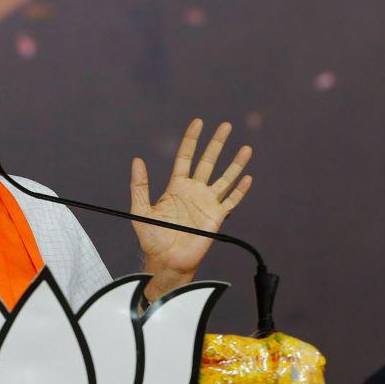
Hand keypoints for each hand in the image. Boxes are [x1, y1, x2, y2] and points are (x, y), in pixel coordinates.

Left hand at [132, 119, 251, 300]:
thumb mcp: (141, 210)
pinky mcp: (217, 217)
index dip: (191, 139)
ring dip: (235, 163)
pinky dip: (240, 190)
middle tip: (225, 125)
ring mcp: (207, 203)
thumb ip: (140, 185)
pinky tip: (247, 177)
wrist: (166, 261)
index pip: (186, 157)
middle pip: (208, 162)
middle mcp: (194, 191)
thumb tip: (137, 160)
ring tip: (246, 148)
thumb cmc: (152, 238)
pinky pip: (231, 201)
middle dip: (216, 143)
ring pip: (224, 178)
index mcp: (176, 186)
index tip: (198, 122)